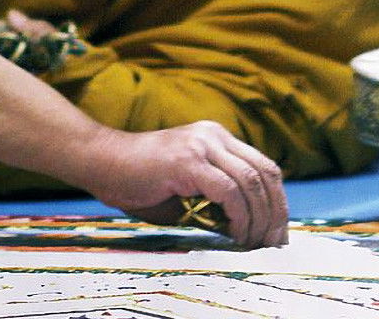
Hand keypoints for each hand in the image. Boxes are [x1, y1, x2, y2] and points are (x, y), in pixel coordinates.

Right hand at [75, 120, 288, 248]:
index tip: (277, 232)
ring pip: (252, 182)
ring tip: (254, 243)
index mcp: (216, 137)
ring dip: (259, 218)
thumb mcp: (186, 189)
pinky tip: (235, 233)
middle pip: (265, 173)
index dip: (277, 201)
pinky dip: (239, 216)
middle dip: (275, 213)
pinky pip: (229, 191)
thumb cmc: (138, 182)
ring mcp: (202, 144)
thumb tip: (247, 230)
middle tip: (274, 244)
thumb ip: (216, 199)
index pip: (263, 167)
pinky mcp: (189, 161)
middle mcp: (214, 135)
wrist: (101, 163)